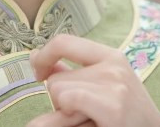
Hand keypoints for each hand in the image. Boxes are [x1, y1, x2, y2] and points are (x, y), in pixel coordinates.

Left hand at [27, 34, 159, 126]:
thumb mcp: (102, 88)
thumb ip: (72, 73)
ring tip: (90, 119)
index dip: (43, 56)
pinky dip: (67, 114)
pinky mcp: (113, 106)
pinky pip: (67, 99)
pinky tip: (91, 122)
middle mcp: (114, 65)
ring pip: (56, 91)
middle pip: (55, 77)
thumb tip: (35, 56)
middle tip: (85, 114)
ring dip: (64, 112)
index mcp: (111, 56)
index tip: (38, 73)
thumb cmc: (125, 118)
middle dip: (60, 99)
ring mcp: (115, 84)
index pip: (63, 41)